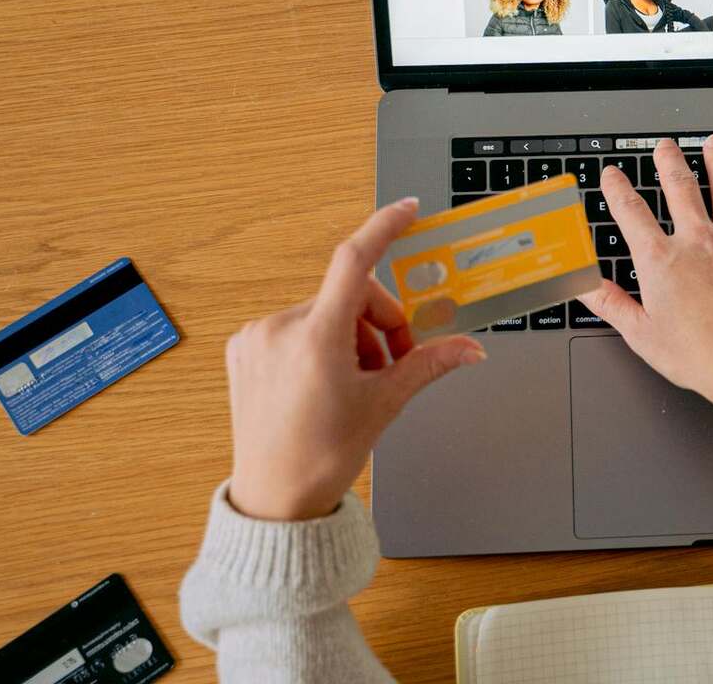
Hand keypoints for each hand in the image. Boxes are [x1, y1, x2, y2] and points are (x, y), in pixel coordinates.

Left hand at [226, 198, 486, 520]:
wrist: (273, 501)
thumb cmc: (321, 458)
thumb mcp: (383, 405)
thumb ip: (427, 363)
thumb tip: (469, 348)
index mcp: (316, 339)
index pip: (355, 262)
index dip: (384, 228)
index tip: (406, 210)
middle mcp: (279, 329)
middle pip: (350, 296)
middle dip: (379, 324)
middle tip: (392, 364)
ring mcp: (256, 338)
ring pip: (324, 312)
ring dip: (350, 337)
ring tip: (355, 383)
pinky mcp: (243, 349)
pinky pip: (295, 327)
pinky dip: (319, 344)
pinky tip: (323, 382)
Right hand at [580, 137, 712, 495]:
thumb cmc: (701, 357)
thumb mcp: (642, 335)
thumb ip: (611, 304)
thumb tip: (584, 285)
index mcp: (661, 261)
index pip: (631, 213)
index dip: (617, 189)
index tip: (612, 174)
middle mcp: (698, 240)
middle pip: (679, 187)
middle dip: (669, 162)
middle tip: (665, 147)